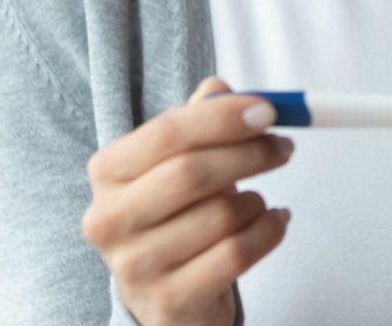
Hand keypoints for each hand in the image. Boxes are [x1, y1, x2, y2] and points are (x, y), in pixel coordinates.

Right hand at [82, 76, 292, 325]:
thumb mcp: (180, 158)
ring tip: (258, 199)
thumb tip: (222, 89)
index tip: (269, 110)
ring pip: (220, 216)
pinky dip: (268, 232)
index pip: (167, 132)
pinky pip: (236, 255)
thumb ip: (199, 118)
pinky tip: (273, 222)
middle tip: (284, 147)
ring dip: (256, 200)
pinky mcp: (168, 302)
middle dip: (250, 154)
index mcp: (107, 170)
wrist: (169, 291)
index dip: (223, 118)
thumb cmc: (178, 209)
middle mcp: (109, 220)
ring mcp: (134, 267)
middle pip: (191, 173)